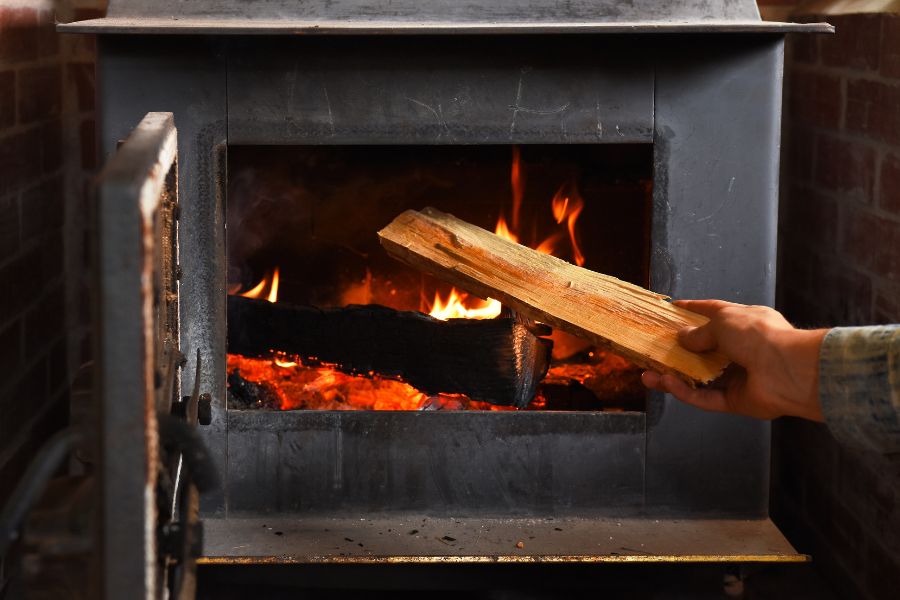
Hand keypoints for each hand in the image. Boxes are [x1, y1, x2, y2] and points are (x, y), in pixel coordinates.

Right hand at [641, 300, 828, 420]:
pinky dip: (686, 391)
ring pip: (698, 378)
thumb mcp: (723, 322)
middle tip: (653, 351)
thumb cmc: (760, 336)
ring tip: (648, 374)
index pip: (713, 314)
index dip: (692, 310)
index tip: (672, 310)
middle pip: (702, 351)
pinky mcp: (735, 401)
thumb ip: (699, 333)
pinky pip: (705, 397)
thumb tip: (682, 338)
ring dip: (673, 376)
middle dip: (676, 352)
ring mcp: (738, 376)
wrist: (789, 371)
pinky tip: (667, 384)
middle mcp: (741, 349)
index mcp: (744, 323)